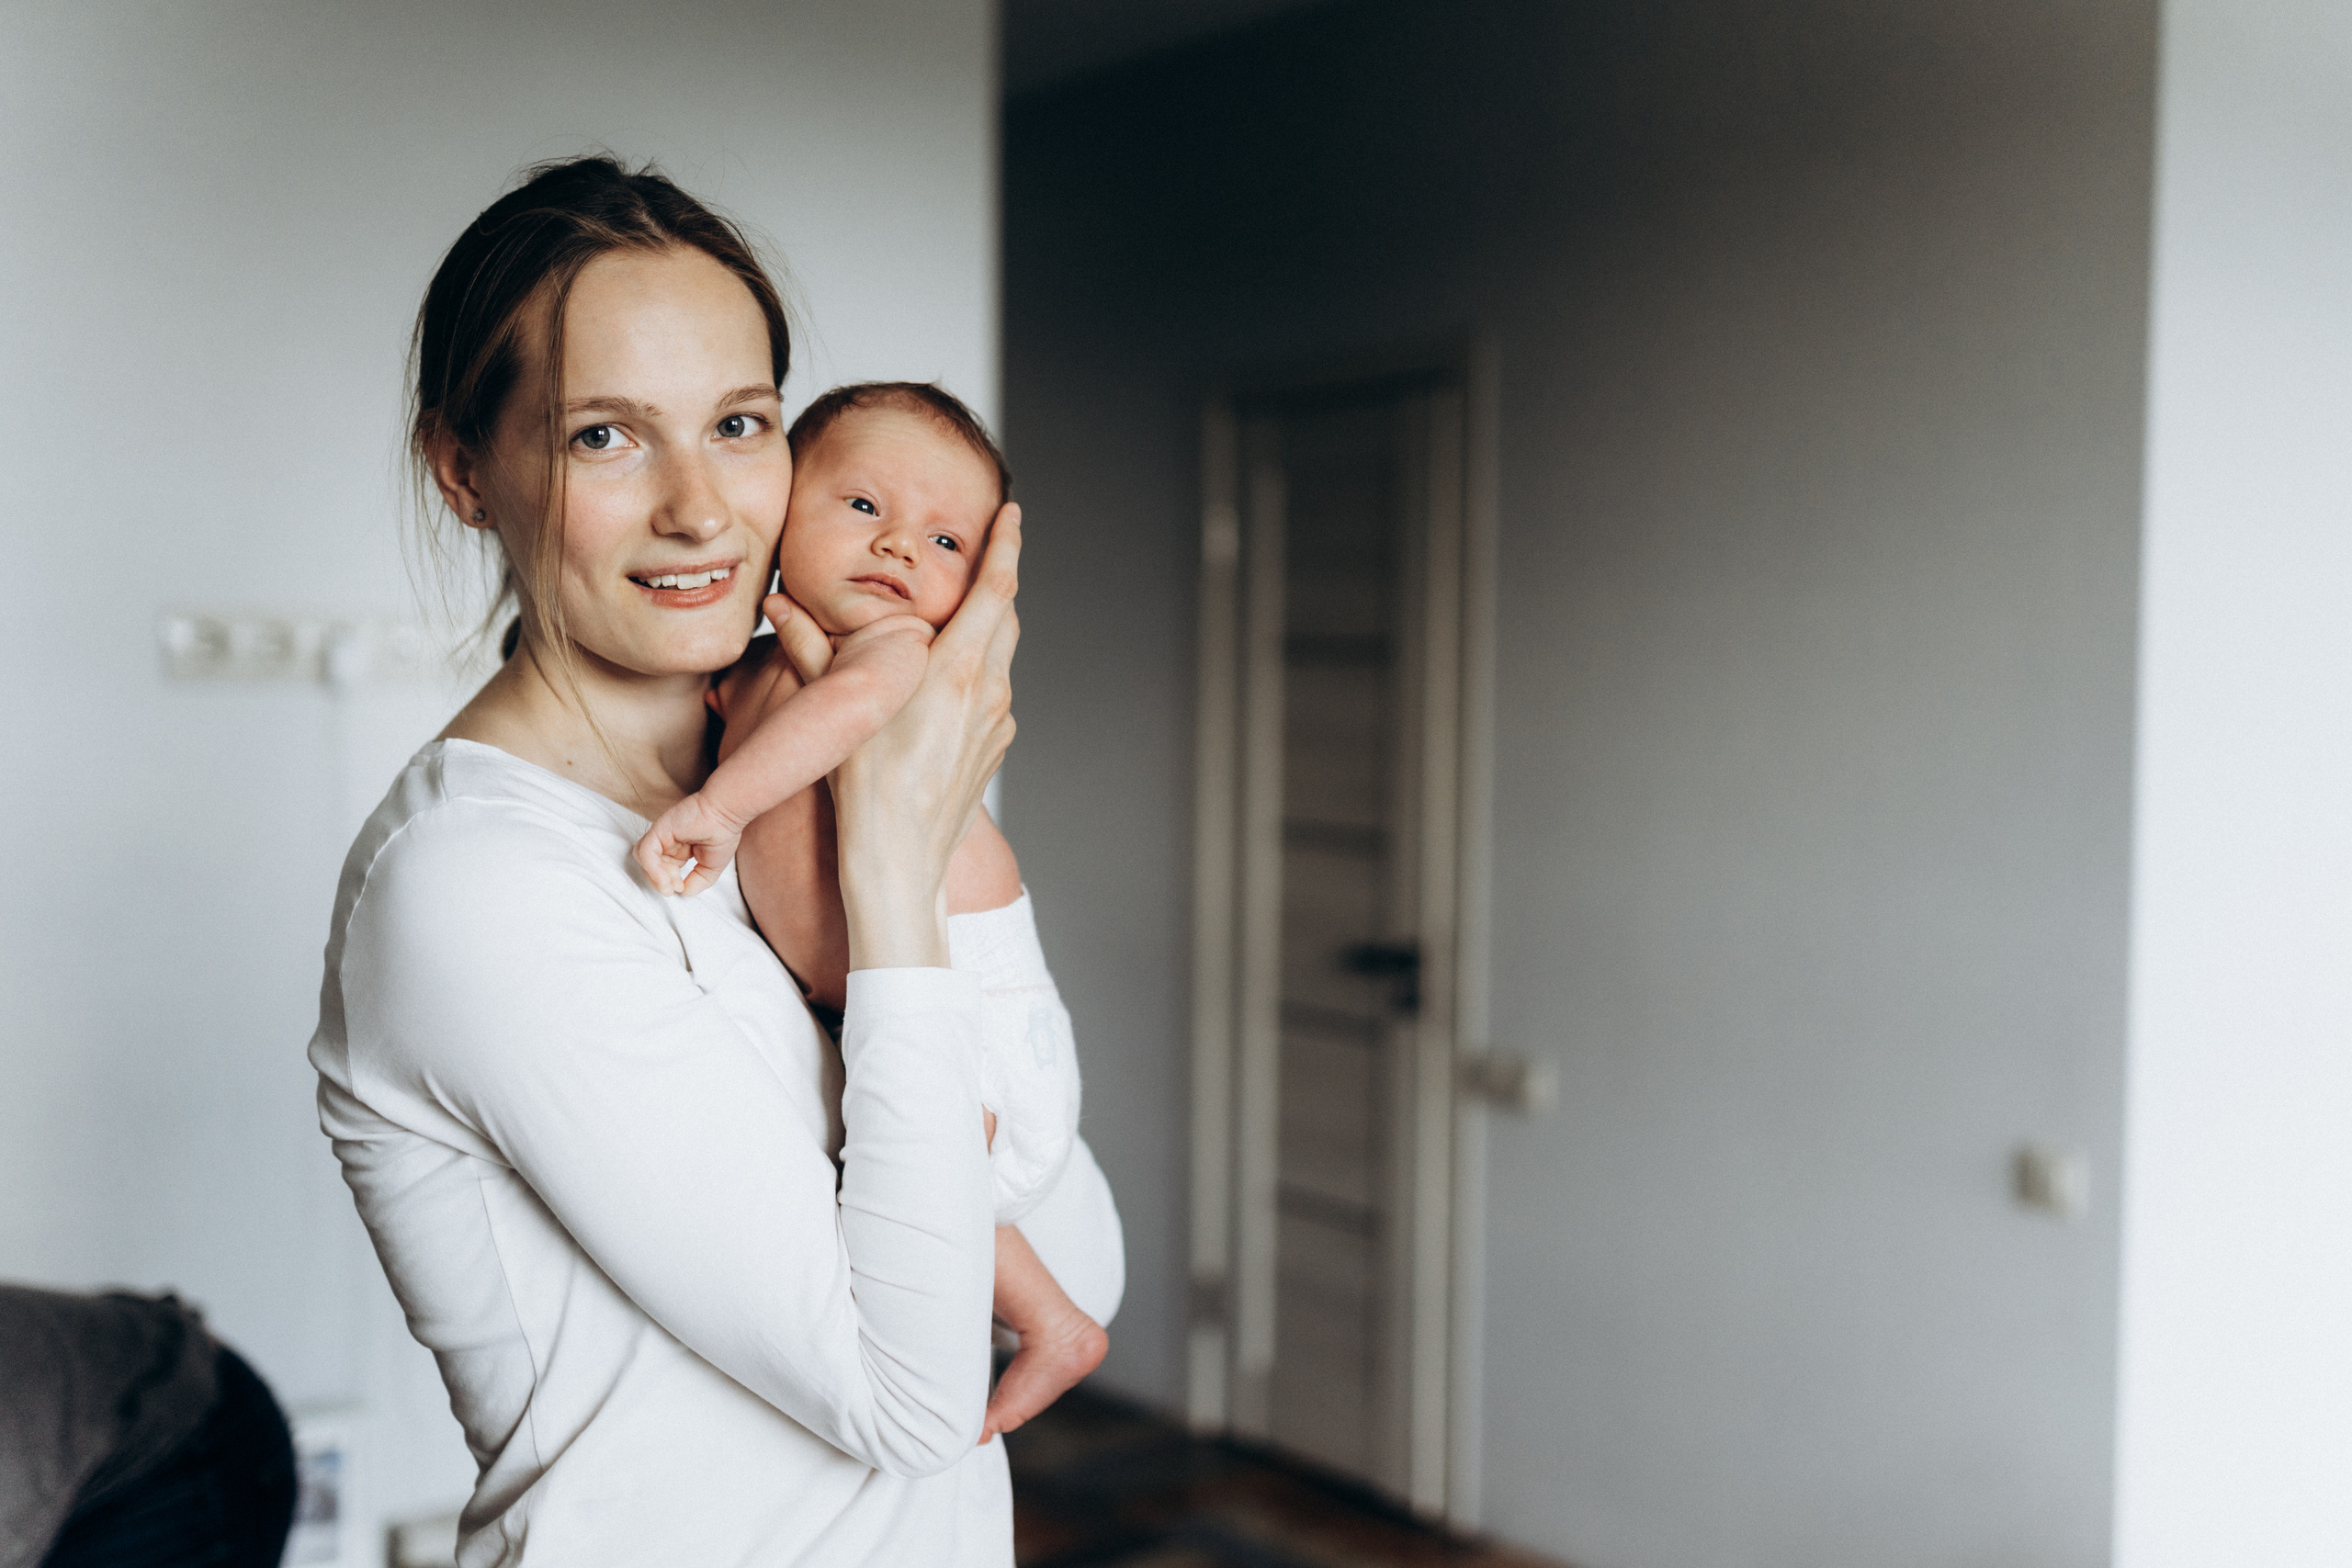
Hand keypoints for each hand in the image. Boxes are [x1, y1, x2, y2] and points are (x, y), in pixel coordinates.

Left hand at [633, 790, 750, 896]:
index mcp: (678, 850)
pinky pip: (645, 853)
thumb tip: (683, 892)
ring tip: (670, 883)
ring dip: (654, 877)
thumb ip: (698, 882)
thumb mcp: (712, 867)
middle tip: (676, 886)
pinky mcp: (658, 831)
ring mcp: (661, 835)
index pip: (661, 869)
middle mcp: (667, 842)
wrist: (727, 815)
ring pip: (642, 859)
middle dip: (661, 882)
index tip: (681, 887)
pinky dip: (653, 870)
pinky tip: (667, 879)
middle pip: (650, 867)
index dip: (668, 882)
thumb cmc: (723, 833)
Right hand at [830, 505, 1020, 970]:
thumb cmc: (865, 786)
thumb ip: (811, 649)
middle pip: (1005, 617)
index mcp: (956, 672)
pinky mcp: (996, 745)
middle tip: (983, 549)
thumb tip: (779, 606)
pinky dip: (977, 672)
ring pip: (1001, 656)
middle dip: (995, 580)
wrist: (899, 857)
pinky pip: (993, 692)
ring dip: (984, 630)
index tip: (1012, 513)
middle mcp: (988, 691)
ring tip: (955, 615)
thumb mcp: (837, 708)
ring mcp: (997, 721)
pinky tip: (945, 682)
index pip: (995, 590)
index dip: (1007, 545)